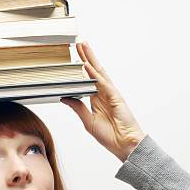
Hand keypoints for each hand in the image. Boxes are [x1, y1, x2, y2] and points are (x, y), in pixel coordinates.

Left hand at [61, 41, 146, 162]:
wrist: (124, 145)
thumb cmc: (110, 136)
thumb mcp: (88, 121)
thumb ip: (78, 108)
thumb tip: (65, 98)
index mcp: (97, 100)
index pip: (87, 79)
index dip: (81, 68)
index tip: (73, 58)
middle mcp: (104, 94)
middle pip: (94, 71)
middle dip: (86, 57)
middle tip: (78, 44)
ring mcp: (110, 94)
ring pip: (99, 72)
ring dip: (90, 59)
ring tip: (83, 46)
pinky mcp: (116, 97)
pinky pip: (103, 83)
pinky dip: (94, 74)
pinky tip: (87, 66)